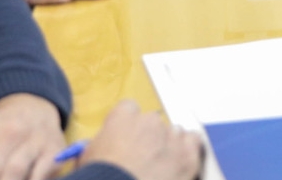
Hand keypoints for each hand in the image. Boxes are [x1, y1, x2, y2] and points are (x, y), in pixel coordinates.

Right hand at [79, 100, 201, 179]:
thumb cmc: (101, 178)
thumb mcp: (87, 157)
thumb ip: (98, 145)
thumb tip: (99, 150)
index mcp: (123, 117)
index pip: (129, 109)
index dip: (127, 126)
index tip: (126, 140)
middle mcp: (150, 122)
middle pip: (154, 123)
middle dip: (150, 139)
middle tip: (143, 160)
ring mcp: (172, 137)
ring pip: (175, 134)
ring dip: (169, 147)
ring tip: (161, 168)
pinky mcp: (188, 156)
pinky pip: (194, 143)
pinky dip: (188, 153)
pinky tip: (180, 165)